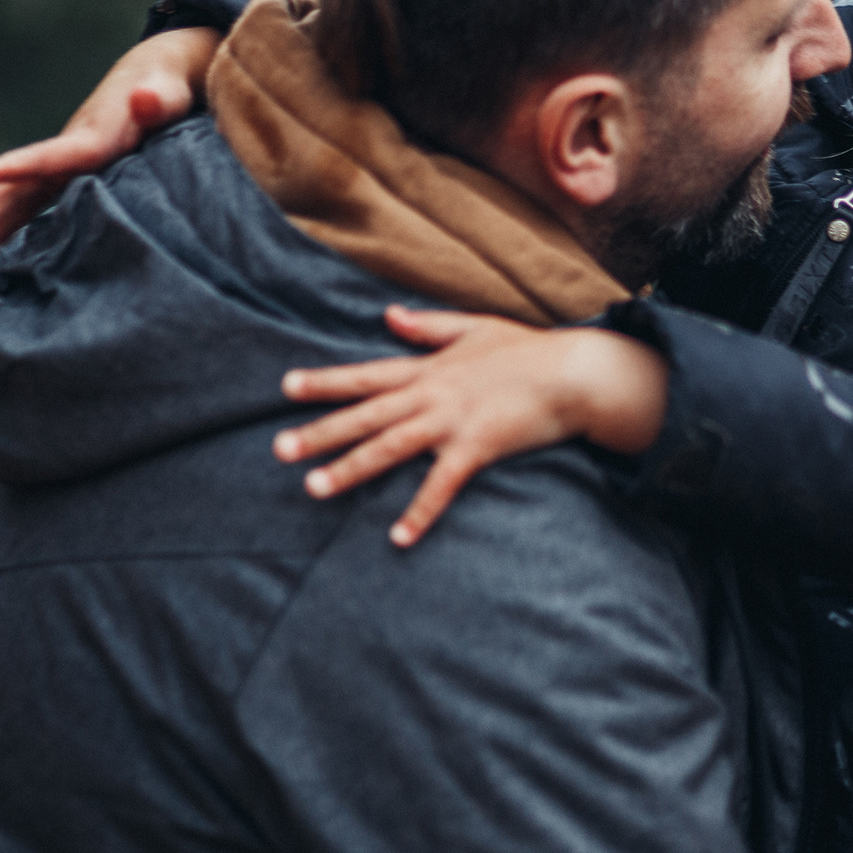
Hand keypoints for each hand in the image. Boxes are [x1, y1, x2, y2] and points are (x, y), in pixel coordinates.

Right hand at [0, 26, 218, 265]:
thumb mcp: (168, 95)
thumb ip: (157, 100)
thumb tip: (145, 98)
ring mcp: (65, 168)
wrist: (154, 82)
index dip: (13, 166)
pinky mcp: (72, 178)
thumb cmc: (165, 93)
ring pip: (19, 199)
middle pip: (20, 185)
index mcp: (89, 140)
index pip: (47, 157)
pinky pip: (35, 206)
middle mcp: (66, 154)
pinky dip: (13, 228)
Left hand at [274, 306, 671, 546]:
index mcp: (429, 368)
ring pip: (391, 447)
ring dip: (351, 468)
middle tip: (279, 448)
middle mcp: (432, 395)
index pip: (367, 375)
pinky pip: (441, 485)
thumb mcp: (477, 328)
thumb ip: (430, 326)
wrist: (573, 373)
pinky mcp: (477, 448)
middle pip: (366, 414)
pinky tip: (398, 536)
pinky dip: (420, 512)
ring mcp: (452, 422)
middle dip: (322, 431)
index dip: (326, 381)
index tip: (286, 386)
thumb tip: (388, 315)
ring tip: (314, 487)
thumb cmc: (529, 350)